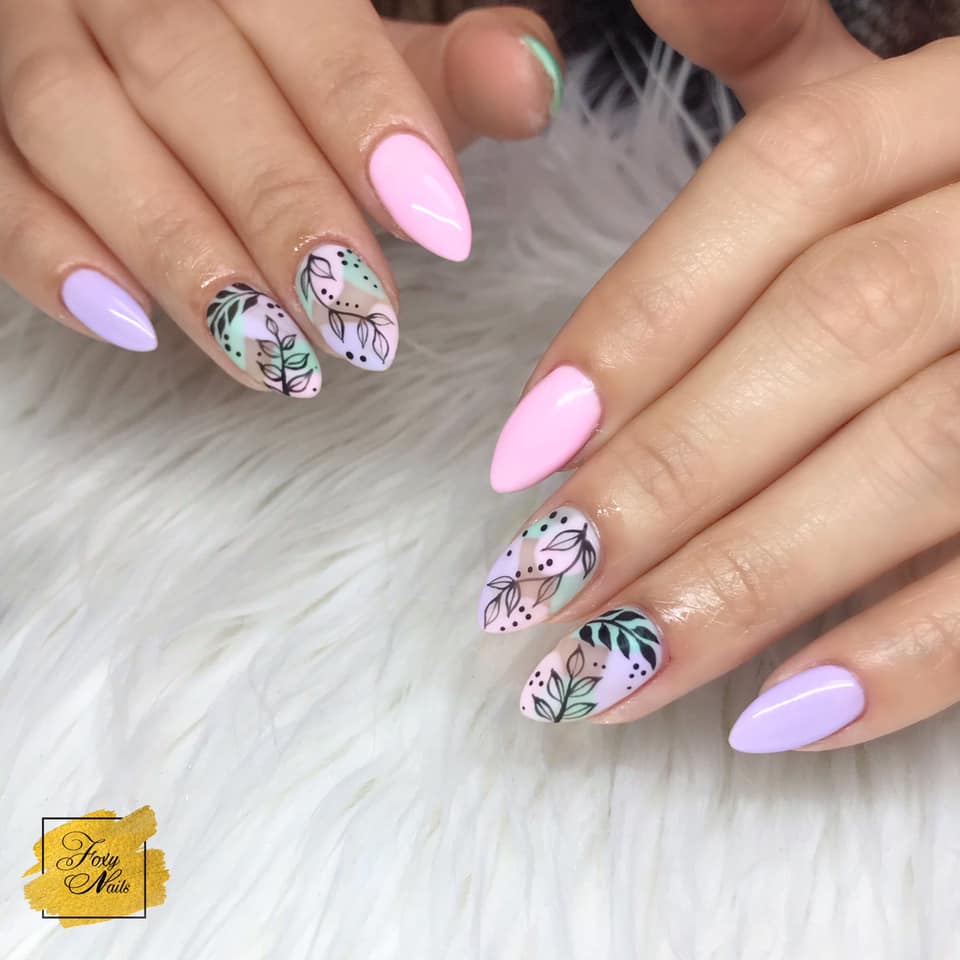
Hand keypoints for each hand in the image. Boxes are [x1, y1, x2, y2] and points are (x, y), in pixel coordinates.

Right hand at [0, 1, 561, 392]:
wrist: (155, 25)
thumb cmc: (285, 48)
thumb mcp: (377, 45)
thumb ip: (448, 67)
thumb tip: (529, 84)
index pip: (305, 19)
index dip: (369, 122)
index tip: (442, 233)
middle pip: (183, 73)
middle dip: (279, 209)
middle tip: (357, 328)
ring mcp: (26, 33)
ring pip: (72, 126)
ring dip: (176, 254)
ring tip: (272, 358)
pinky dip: (47, 255)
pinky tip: (131, 326)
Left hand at [478, 0, 959, 750]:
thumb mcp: (891, 95)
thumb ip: (780, 49)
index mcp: (956, 108)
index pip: (781, 193)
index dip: (636, 326)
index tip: (518, 457)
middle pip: (834, 333)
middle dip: (670, 474)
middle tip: (537, 593)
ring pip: (917, 460)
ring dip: (750, 582)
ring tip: (614, 676)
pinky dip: (906, 657)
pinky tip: (774, 720)